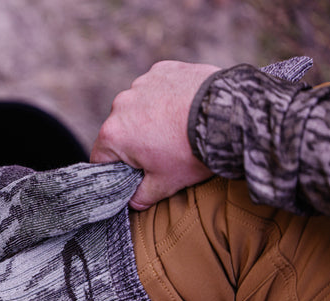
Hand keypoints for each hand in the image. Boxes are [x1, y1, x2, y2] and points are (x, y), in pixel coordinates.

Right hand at [91, 61, 220, 209]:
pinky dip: (167, 97)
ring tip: (178, 129)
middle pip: (120, 130)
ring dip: (150, 117)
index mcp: (113, 134)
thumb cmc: (191, 152)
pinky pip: (158, 87)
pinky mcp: (162, 70)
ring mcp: (141, 84)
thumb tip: (134, 202)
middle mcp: (121, 105)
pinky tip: (185, 108)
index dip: (114, 170)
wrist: (228, 116)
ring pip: (139, 107)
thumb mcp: (165, 184)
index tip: (131, 174)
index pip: (100, 157)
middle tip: (162, 153)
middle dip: (135, 142)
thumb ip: (142, 196)